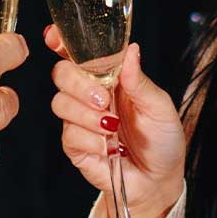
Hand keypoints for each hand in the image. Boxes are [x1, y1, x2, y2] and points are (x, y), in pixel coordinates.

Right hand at [44, 29, 186, 217]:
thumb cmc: (162, 140)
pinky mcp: (75, 145)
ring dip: (88, 116)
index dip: (61, 42)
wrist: (158, 180)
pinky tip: (109, 148)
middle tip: (105, 100)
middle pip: (61, 74)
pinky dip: (91, 140)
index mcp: (110, 78)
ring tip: (112, 128)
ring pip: (60, 103)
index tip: (54, 38)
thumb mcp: (159, 106)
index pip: (79, 54)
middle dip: (79, 84)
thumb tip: (131, 50)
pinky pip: (69, 134)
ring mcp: (80, 120)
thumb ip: (139, 80)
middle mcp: (90, 95)